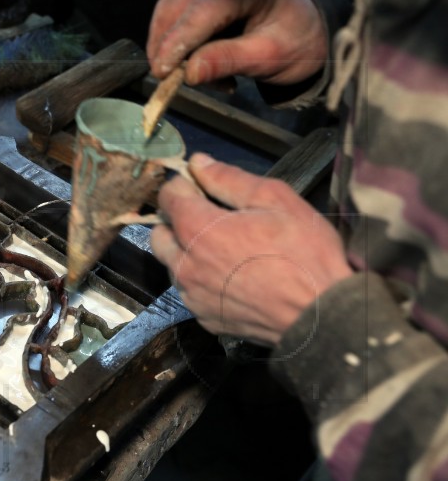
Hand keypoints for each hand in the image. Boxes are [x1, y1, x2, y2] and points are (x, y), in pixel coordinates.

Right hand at [147, 0, 327, 85]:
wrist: (303, 30)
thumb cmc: (293, 40)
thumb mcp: (268, 56)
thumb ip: (227, 60)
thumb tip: (190, 73)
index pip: (201, 13)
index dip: (177, 43)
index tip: (162, 72)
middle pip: (176, 11)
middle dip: (168, 49)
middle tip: (174, 81)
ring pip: (169, 14)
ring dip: (171, 50)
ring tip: (197, 74)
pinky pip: (173, 19)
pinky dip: (178, 45)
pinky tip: (198, 63)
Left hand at [150, 154, 352, 345]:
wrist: (320, 315)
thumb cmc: (304, 252)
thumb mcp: (275, 200)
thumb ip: (229, 179)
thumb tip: (198, 163)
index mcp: (197, 229)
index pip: (167, 196)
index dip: (184, 185)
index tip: (204, 186)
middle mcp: (184, 264)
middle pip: (159, 234)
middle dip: (177, 221)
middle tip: (212, 218)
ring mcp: (192, 295)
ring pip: (173, 265)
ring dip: (187, 253)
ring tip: (226, 250)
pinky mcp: (204, 318)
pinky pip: (191, 292)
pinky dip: (203, 280)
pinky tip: (233, 277)